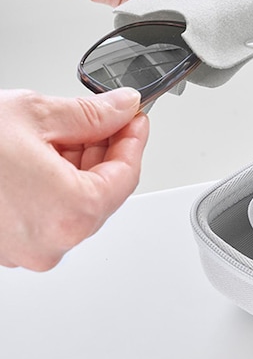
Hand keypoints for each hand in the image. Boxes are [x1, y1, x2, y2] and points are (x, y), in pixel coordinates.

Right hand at [0, 88, 149, 270]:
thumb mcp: (34, 115)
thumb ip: (91, 114)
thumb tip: (122, 108)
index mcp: (71, 213)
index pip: (127, 175)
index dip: (134, 140)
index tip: (135, 118)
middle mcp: (52, 242)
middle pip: (102, 190)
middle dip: (104, 150)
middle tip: (104, 117)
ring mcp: (26, 250)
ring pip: (73, 202)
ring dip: (77, 165)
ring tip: (61, 130)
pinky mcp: (5, 246)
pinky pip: (45, 213)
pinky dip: (51, 183)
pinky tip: (39, 154)